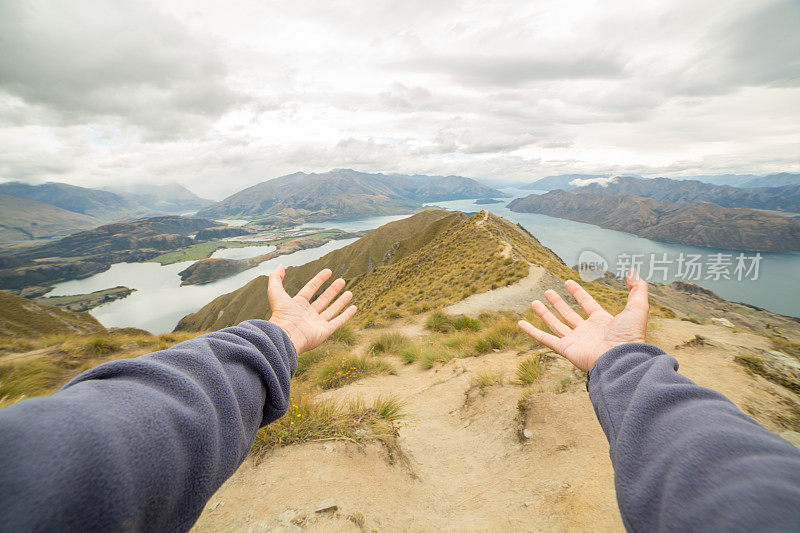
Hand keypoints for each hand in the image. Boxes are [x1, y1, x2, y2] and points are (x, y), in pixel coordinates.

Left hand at [267, 265, 356, 353]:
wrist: (287, 335)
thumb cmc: (281, 314)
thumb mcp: (275, 292)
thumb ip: (276, 278)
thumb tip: (280, 266)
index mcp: (297, 305)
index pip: (310, 289)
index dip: (319, 279)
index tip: (328, 271)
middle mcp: (308, 315)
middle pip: (323, 300)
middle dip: (333, 290)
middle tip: (341, 281)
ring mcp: (317, 324)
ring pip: (332, 310)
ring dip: (341, 302)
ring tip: (350, 293)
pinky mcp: (325, 332)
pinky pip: (338, 322)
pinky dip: (347, 315)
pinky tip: (354, 308)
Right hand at [518, 270, 648, 371]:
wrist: (621, 359)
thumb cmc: (630, 336)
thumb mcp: (638, 308)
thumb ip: (637, 289)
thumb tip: (633, 271)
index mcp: (602, 322)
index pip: (587, 304)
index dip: (578, 293)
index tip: (568, 281)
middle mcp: (587, 331)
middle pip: (569, 314)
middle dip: (558, 303)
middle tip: (548, 291)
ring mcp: (575, 340)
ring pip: (556, 324)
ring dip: (544, 313)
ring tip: (534, 301)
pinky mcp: (565, 349)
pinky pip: (545, 339)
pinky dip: (532, 331)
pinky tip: (521, 323)